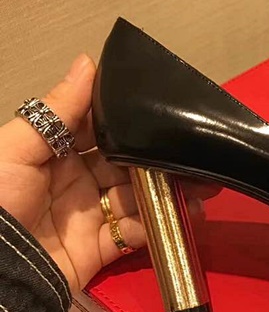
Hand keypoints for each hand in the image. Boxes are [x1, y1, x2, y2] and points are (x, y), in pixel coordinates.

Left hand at [0, 54, 216, 294]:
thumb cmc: (0, 201)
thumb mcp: (17, 149)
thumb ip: (55, 111)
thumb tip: (88, 61)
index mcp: (53, 152)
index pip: (98, 130)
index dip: (129, 121)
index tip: (165, 109)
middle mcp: (75, 181)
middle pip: (126, 164)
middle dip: (160, 159)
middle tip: (197, 151)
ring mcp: (90, 216)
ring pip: (138, 198)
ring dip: (170, 191)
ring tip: (204, 183)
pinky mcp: (99, 250)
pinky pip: (135, 234)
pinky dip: (163, 226)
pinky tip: (190, 215)